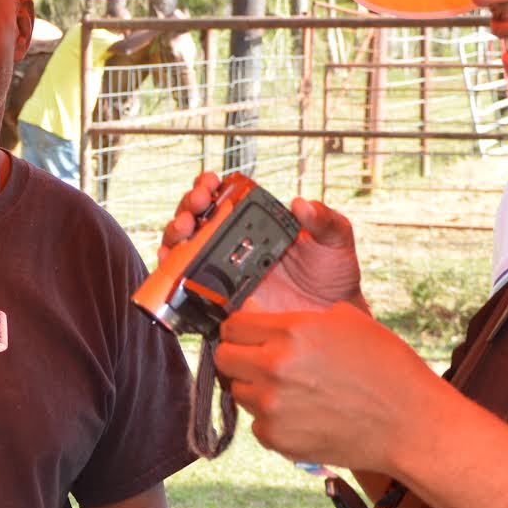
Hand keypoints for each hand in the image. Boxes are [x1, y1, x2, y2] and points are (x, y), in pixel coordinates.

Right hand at [157, 172, 366, 314]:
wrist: (330, 324)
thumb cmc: (334, 278)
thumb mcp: (336, 241)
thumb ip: (326, 220)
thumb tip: (301, 204)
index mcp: (257, 225)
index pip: (224, 198)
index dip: (209, 186)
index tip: (210, 183)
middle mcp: (234, 246)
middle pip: (197, 219)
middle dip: (188, 206)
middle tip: (198, 205)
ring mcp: (223, 273)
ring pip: (184, 248)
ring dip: (175, 233)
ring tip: (184, 229)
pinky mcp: (217, 301)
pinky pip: (184, 286)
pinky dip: (170, 272)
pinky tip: (171, 262)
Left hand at [214, 301, 443, 474]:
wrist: (410, 424)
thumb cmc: (387, 368)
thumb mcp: (347, 321)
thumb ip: (299, 318)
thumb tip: (264, 316)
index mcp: (292, 331)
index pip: (232, 325)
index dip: (240, 329)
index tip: (248, 335)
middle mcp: (274, 366)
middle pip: (224, 358)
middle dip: (239, 357)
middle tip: (261, 362)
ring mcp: (272, 405)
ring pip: (238, 391)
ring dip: (256, 389)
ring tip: (294, 391)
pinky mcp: (276, 438)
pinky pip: (256, 423)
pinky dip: (273, 420)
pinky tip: (304, 415)